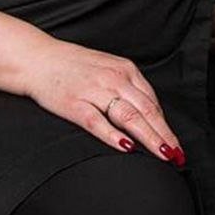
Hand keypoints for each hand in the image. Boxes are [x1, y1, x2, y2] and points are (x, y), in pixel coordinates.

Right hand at [24, 39, 185, 166]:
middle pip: (145, 111)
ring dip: (148, 137)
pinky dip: (113, 135)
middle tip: (176, 155)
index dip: (166, 125)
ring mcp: (94, 91)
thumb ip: (128, 88)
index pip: (152, 102)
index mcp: (125, 70)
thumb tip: (149, 114)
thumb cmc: (74, 66)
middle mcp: (113, 79)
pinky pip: (97, 122)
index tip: (175, 144)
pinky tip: (126, 146)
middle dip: (163, 135)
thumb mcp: (108, 68)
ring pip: (128, 117)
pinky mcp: (74, 104)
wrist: (38, 58)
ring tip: (161, 154)